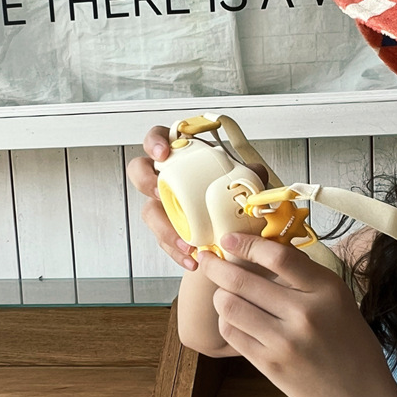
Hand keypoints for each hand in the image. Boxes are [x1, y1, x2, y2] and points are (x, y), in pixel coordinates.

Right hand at [126, 126, 270, 272]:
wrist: (231, 236)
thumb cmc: (227, 198)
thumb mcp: (241, 184)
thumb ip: (249, 176)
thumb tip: (255, 173)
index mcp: (182, 158)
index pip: (159, 138)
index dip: (155, 142)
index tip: (162, 153)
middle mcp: (167, 179)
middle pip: (140, 171)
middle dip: (146, 181)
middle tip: (160, 193)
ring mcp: (163, 205)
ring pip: (149, 211)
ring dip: (164, 227)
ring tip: (185, 241)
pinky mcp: (166, 230)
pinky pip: (163, 240)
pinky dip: (176, 251)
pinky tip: (191, 258)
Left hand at [198, 232, 393, 396]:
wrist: (358, 396)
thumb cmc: (349, 343)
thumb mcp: (339, 300)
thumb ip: (306, 277)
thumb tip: (263, 250)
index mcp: (327, 291)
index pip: (278, 257)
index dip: (246, 244)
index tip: (227, 238)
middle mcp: (305, 314)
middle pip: (243, 281)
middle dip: (216, 266)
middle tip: (206, 259)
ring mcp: (285, 342)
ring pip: (230, 306)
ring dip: (220, 295)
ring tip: (223, 293)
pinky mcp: (269, 364)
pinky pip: (232, 333)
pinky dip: (226, 321)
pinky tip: (233, 318)